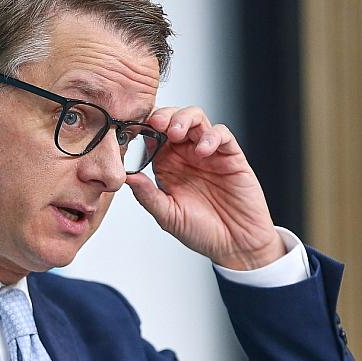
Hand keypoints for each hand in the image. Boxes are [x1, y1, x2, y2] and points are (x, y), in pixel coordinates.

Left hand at [124, 105, 284, 269]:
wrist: (236, 245)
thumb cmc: (203, 232)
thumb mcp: (168, 216)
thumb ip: (147, 196)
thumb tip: (125, 177)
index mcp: (168, 166)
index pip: (153, 135)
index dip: (143, 127)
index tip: (134, 128)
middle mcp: (187, 155)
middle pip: (173, 119)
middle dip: (164, 115)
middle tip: (157, 124)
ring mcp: (209, 153)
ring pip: (197, 118)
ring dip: (185, 119)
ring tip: (178, 133)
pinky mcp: (231, 156)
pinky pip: (222, 134)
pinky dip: (211, 136)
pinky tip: (203, 151)